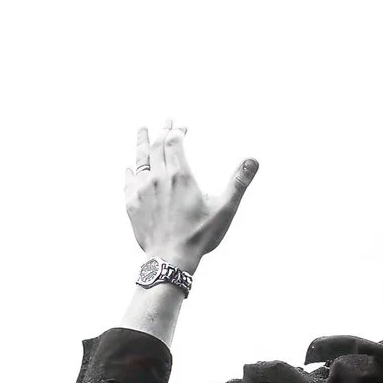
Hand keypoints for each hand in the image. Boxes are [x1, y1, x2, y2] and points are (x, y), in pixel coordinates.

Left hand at [124, 121, 258, 270]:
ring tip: (142, 131)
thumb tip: (253, 160)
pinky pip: (129, 181)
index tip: (182, 127)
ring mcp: (142, 191)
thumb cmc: (199, 236)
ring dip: (142, 144)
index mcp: (180, 176)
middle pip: (156, 146)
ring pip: (140, 160)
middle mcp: (158, 178)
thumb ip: (238, 182)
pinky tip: (130, 168)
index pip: (174, 142)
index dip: (177, 131)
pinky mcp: (132, 205)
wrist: (170, 260)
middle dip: (162, 132)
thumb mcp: (225, 209)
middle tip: (166, 122)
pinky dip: (130, 170)